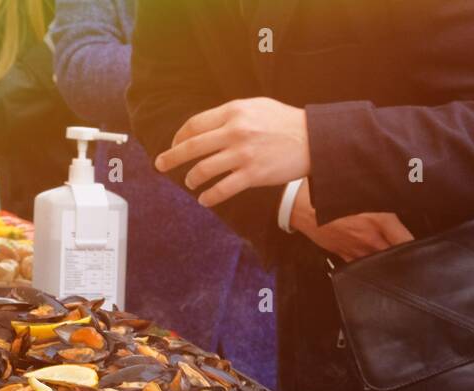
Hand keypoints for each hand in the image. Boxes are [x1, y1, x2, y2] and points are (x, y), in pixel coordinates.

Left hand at [154, 97, 309, 206]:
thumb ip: (232, 114)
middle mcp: (235, 131)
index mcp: (234, 112)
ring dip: (192, 179)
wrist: (314, 139)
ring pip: (203, 170)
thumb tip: (207, 126)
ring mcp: (243, 154)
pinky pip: (222, 189)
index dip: (179, 136)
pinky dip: (209, 196)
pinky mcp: (252, 175)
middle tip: (160, 165)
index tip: (173, 145)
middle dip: (171, 158)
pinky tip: (204, 200)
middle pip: (192, 146)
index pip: (195, 124)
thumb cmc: (285, 122)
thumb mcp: (257, 106)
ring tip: (190, 182)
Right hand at [290, 181, 413, 260]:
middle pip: (395, 256)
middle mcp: (370, 240)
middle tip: (412, 254)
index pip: (407, 241)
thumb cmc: (331, 194)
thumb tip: (404, 186)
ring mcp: (356, 251)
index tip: (426, 248)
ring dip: (386, 259)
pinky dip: (368, 262)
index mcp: (380, 221)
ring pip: (379, 262)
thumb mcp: (362, 190)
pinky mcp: (343, 255)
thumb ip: (384, 194)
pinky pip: (361, 264)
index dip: (419, 247)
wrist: (302, 206)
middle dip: (403, 255)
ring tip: (392, 256)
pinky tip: (370, 256)